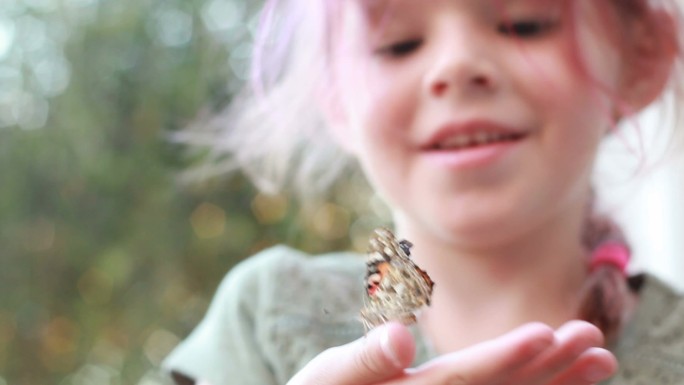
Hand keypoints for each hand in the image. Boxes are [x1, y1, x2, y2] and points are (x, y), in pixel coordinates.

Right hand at [287, 320, 616, 384]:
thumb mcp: (330, 378)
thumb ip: (365, 360)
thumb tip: (400, 339)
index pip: (465, 378)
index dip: (505, 357)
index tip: (548, 334)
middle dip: (550, 368)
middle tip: (596, 340)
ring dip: (558, 382)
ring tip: (601, 360)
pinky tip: (567, 380)